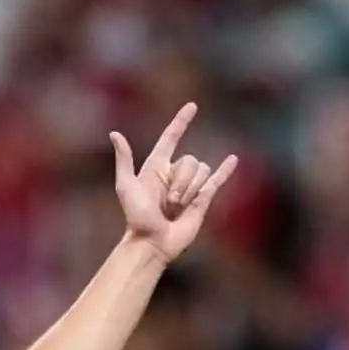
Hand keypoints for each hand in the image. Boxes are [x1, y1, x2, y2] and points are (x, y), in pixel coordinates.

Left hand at [109, 103, 237, 263]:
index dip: (181, 122)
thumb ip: (124, 160)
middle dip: (181, 182)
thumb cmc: (135, 217)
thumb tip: (115, 134)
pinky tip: (233, 160)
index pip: (171, 138)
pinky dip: (226, 171)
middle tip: (166, 204)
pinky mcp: (202, 200)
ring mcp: (189, 186)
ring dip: (190, 191)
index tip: (192, 107)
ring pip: (202, 172)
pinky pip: (216, 180)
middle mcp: (173, 174)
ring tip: (176, 209)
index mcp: (155, 168)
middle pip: (190, 160)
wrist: (152, 242)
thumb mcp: (126, 186)